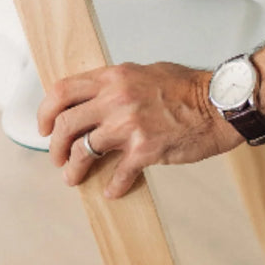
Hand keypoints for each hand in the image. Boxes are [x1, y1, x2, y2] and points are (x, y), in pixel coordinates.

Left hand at [38, 62, 242, 198]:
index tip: (44, 126)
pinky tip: (113, 191)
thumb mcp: (146, 73)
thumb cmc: (190, 89)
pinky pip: (119, 174)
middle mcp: (116, 98)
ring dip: (73, 169)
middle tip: (56, 157)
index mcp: (114, 77)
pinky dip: (114, 186)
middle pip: (65, 124)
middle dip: (54, 146)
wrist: (220, 105)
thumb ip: (119, 84)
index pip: (62, 90)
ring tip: (74, 178)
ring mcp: (129, 125)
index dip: (46, 111)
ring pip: (82, 151)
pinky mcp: (145, 150)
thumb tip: (97, 98)